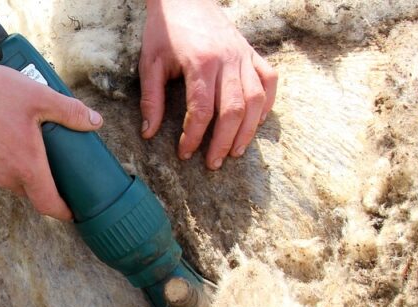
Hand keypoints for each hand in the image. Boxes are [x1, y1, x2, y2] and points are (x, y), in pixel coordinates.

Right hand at [0, 62, 102, 220]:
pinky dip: (3, 159)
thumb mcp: (39, 97)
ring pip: (11, 179)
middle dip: (45, 183)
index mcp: (27, 168)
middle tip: (56, 164)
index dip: (63, 211)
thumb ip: (69, 111)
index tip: (72, 211)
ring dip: (22, 168)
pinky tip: (3, 133)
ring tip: (28, 141)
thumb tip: (94, 122)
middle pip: (31, 190)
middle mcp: (5, 177)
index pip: (48, 205)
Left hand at [140, 0, 277, 168]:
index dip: (194, 136)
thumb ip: (151, 99)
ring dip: (248, 130)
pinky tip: (256, 123)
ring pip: (256, 99)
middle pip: (233, 110)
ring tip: (236, 151)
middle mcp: (227, 60)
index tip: (185, 153)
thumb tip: (148, 134)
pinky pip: (269, 80)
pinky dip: (267, 104)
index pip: (201, 110)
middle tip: (213, 163)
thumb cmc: (165, 31)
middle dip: (223, 142)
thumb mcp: (150, 64)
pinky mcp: (251, 52)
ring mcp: (243, 56)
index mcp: (201, 63)